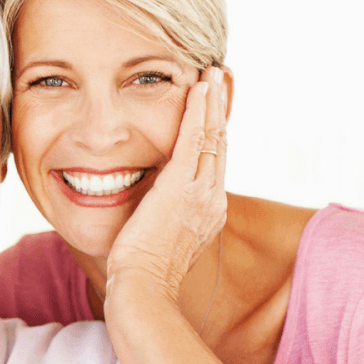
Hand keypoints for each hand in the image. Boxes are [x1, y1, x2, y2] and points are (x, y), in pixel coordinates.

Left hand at [106, 67, 228, 299]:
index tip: (213, 114)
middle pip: (221, 145)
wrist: (144, 288)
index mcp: (207, 213)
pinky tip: (200, 87)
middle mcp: (212, 200)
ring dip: (212, 103)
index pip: (214, 165)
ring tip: (213, 75)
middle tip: (220, 82)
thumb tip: (147, 209)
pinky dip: (199, 111)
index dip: (215, 136)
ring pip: (213, 137)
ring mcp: (201, 192)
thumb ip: (160, 220)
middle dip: (220, 112)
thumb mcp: (158, 241)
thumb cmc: (142, 274)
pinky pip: (195, 138)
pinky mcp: (181, 186)